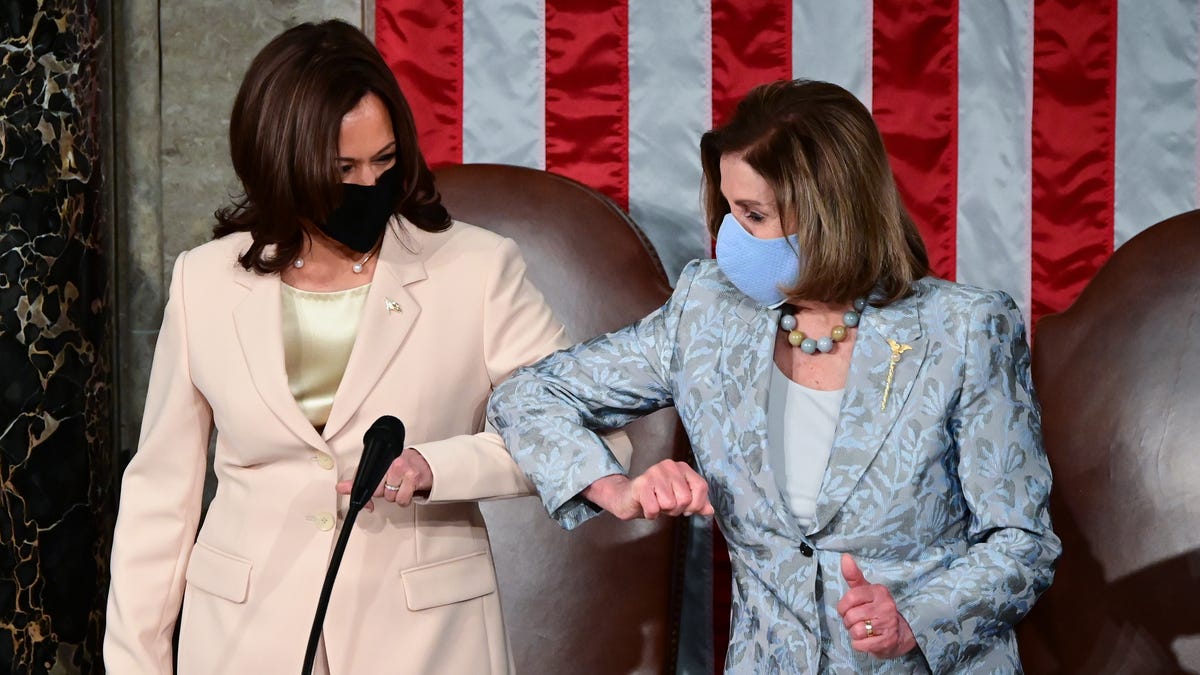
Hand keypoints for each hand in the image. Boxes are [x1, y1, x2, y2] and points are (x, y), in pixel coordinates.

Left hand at [336, 447, 432, 510]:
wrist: (426, 464)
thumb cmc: (403, 466)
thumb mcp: (379, 470)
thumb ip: (360, 480)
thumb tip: (341, 487)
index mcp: (381, 459)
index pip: (364, 477)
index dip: (365, 492)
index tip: (366, 502)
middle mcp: (391, 463)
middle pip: (377, 491)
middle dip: (383, 492)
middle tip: (391, 484)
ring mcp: (402, 469)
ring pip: (389, 497)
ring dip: (395, 496)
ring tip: (400, 485)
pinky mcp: (413, 478)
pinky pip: (402, 500)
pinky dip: (404, 500)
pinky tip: (406, 490)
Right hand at [581, 460, 713, 519]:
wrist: (627, 498)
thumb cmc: (656, 497)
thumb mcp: (680, 499)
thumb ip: (697, 503)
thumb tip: (710, 510)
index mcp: (682, 467)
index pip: (701, 487)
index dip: (697, 504)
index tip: (687, 509)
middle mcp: (669, 466)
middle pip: (686, 499)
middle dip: (676, 509)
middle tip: (666, 505)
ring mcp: (654, 473)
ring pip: (670, 504)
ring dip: (663, 511)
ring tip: (656, 504)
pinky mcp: (641, 484)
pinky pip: (654, 509)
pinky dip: (651, 514)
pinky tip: (646, 507)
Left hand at [836, 553, 917, 658]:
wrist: (900, 633)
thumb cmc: (876, 609)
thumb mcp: (866, 591)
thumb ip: (853, 576)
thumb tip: (845, 557)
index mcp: (879, 592)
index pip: (850, 597)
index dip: (843, 607)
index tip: (847, 609)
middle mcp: (886, 606)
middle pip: (850, 617)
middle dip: (849, 622)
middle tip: (857, 621)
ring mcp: (888, 624)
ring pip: (855, 631)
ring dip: (854, 634)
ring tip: (864, 630)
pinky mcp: (887, 641)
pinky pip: (860, 645)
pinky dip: (859, 645)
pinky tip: (867, 640)